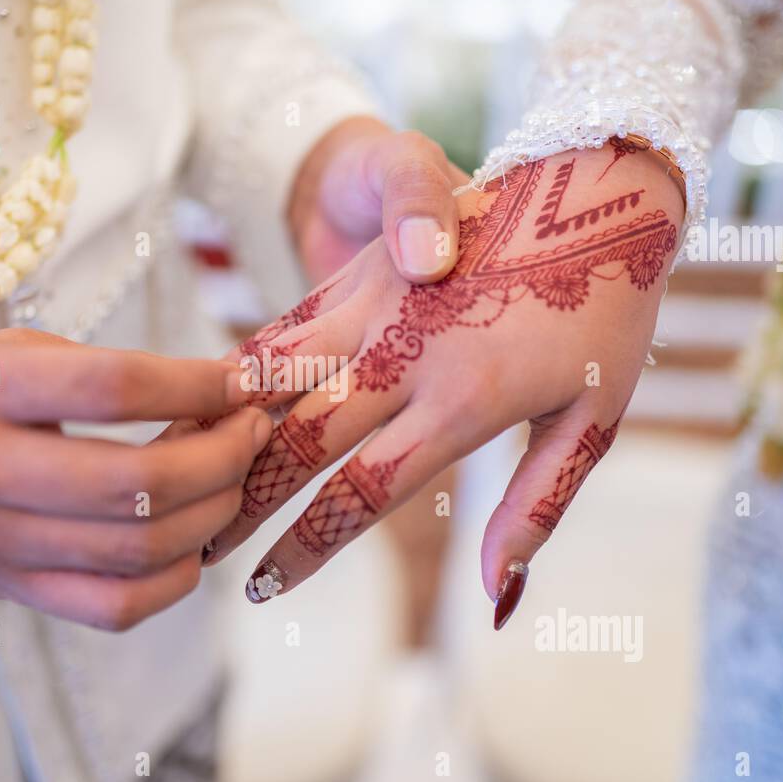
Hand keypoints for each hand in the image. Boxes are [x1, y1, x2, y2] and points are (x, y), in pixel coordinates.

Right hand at [0, 328, 269, 630]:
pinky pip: (111, 606)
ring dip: (211, 514)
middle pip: (135, 483)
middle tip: (251, 433)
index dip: (195, 386)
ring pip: (134, 549)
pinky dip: (173, 580)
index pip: (110, 388)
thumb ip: (84, 368)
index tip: (242, 381)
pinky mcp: (3, 591)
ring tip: (232, 479)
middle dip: (221, 458)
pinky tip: (192, 543)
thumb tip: (205, 385)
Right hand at [207, 140, 683, 627]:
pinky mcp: (363, 272)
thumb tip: (495, 596)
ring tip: (175, 477)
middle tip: (201, 549)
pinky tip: (204, 399)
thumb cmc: (607, 311)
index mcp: (464, 402)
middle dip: (242, 503)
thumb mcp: (594, 419)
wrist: (600, 185)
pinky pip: (285, 323)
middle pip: (298, 444)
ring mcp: (376, 307)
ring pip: (273, 378)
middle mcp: (405, 356)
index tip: (264, 588)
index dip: (305, 549)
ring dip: (220, 434)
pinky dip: (239, 367)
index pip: (360, 493)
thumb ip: (535, 507)